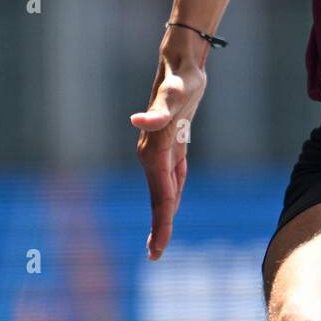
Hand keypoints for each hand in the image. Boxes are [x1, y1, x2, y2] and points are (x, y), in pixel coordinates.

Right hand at [130, 49, 206, 259]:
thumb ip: (160, 110)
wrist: (182, 63)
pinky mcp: (172, 142)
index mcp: (154, 151)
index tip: (158, 251)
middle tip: (155, 258)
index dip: (161, 224)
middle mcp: (153, 154)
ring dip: (162, 215)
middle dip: (158, 227)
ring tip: (159, 243)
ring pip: (164, 190)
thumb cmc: (182, 78)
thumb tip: (137, 119)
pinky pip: (171, 177)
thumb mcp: (177, 93)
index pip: (160, 196)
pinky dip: (171, 195)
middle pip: (159, 198)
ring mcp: (161, 149)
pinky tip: (171, 206)